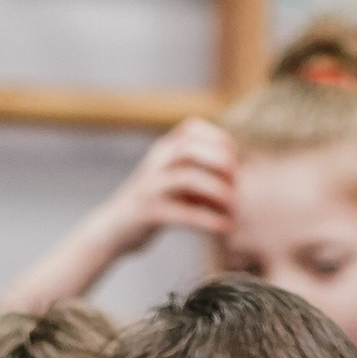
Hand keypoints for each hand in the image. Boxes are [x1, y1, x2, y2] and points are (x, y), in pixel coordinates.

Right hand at [101, 117, 237, 258]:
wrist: (115, 228)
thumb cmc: (156, 204)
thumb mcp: (176, 180)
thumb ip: (200, 171)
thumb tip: (241, 173)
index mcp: (163, 150)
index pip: (192, 128)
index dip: (219, 138)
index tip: (236, 158)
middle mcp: (156, 164)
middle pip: (189, 148)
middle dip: (219, 161)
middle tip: (236, 180)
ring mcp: (151, 188)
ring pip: (186, 178)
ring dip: (216, 189)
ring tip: (233, 204)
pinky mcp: (149, 214)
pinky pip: (182, 213)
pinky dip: (207, 220)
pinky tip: (225, 227)